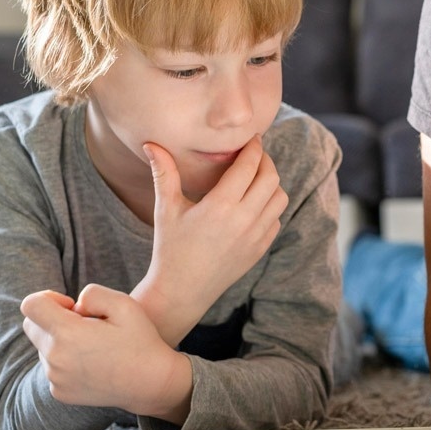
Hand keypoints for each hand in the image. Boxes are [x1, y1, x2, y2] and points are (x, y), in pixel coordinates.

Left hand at [21, 285, 190, 418]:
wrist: (150, 382)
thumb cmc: (139, 340)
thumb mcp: (124, 304)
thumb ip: (92, 293)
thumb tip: (74, 304)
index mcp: (68, 334)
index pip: (31, 305)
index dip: (48, 298)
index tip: (70, 305)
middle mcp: (55, 358)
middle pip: (31, 326)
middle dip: (52, 318)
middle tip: (83, 323)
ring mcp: (55, 378)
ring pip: (43, 347)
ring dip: (60, 340)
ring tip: (94, 345)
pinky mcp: (59, 392)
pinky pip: (52, 368)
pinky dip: (66, 360)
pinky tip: (93, 362)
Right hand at [133, 135, 287, 343]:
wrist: (182, 291)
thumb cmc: (170, 248)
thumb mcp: (166, 209)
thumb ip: (164, 173)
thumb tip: (150, 143)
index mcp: (220, 206)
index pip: (249, 165)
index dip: (254, 147)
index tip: (252, 138)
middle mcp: (244, 220)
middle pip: (271, 178)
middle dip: (265, 161)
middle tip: (255, 155)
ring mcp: (256, 236)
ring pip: (280, 198)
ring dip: (271, 183)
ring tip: (255, 177)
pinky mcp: (261, 249)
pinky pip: (277, 219)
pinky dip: (271, 206)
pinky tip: (254, 203)